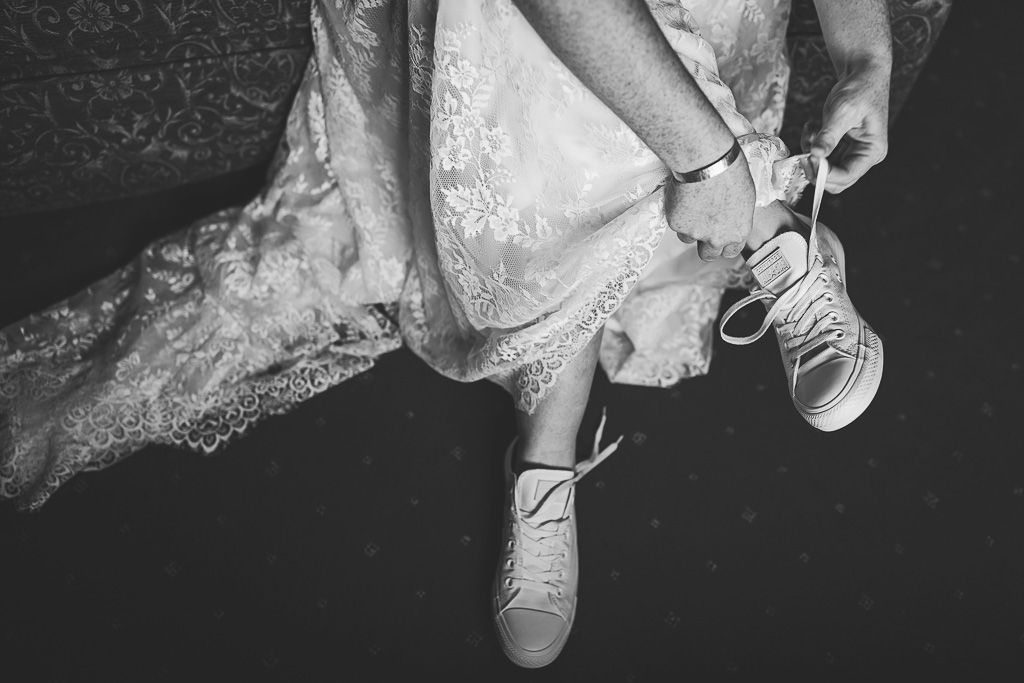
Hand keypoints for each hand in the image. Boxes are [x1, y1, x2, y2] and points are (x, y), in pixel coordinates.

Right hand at [663, 155, 755, 260]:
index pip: (731, 251)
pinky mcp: (677, 224)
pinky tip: (683, 195)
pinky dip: (677, 212)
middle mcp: (717, 238)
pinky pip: (676, 223)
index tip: (721, 236)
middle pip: (708, 254)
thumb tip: (730, 216)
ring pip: (688, 238)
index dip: (725, 244)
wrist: (706, 161)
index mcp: (738, 231)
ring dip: (689, 226)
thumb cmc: (730, 170)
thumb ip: (736, 215)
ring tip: (692, 204)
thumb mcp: (744, 196)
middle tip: (703, 228)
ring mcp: (695, 233)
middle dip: (705, 245)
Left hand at [805, 61, 889, 192]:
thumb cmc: (859, 88)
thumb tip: (816, 155)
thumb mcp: (843, 111)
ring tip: (812, 130)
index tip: (808, 159)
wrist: (862, 72)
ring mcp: (852, 152)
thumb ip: (829, 135)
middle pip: (835, 180)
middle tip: (803, 150)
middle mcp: (864, 156)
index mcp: (872, 151)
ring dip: (811, 153)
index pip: (846, 176)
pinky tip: (813, 127)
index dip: (824, 173)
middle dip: (816, 167)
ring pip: (824, 168)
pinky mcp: (841, 146)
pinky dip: (811, 145)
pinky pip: (821, 156)